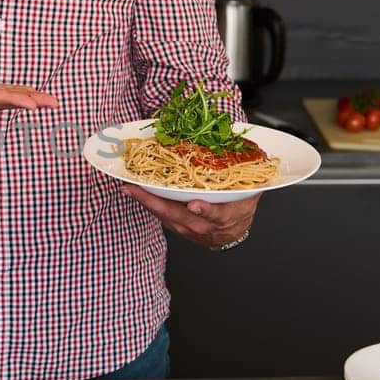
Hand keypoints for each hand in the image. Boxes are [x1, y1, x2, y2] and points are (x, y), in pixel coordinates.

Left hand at [118, 183, 259, 249]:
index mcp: (225, 217)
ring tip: (130, 188)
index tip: (195, 204)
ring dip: (146, 202)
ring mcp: (187, 228)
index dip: (206, 210)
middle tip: (137, 189)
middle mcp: (204, 226)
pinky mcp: (177, 227)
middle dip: (156, 203)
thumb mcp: (249, 193)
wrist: (232, 232)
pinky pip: (161, 215)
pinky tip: (135, 192)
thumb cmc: (239, 208)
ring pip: (166, 216)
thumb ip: (247, 176)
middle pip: (180, 216)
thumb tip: (243, 147)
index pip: (216, 215)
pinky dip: (148, 203)